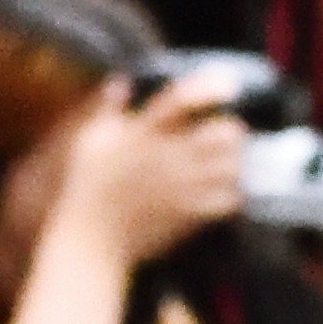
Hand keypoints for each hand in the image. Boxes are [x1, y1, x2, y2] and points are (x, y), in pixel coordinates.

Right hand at [53, 73, 247, 270]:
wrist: (91, 241)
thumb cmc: (86, 190)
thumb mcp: (89, 143)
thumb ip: (107, 110)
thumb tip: (119, 82)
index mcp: (141, 133)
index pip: (180, 100)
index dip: (209, 88)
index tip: (229, 85)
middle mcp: (166, 156)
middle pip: (220, 134)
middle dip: (232, 129)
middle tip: (231, 132)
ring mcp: (181, 186)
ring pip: (230, 166)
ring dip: (236, 160)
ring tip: (231, 161)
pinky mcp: (188, 215)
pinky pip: (228, 200)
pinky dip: (233, 193)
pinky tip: (227, 191)